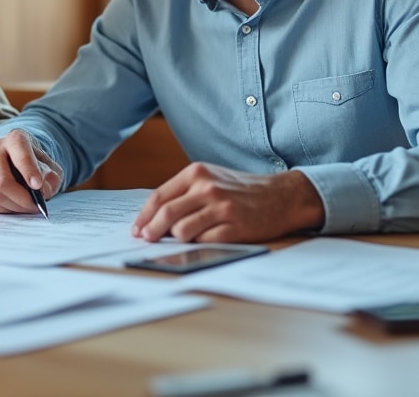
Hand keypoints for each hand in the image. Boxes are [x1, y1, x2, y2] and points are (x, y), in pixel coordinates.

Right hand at [0, 130, 62, 213]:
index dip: (29, 172)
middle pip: (2, 182)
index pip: (21, 155)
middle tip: (34, 208)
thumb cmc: (36, 165)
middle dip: (21, 200)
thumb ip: (50, 179)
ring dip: (12, 207)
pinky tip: (11, 204)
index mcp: (15, 138)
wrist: (17, 161)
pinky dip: (1, 209)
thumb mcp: (51, 169)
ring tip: (24, 207)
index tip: (38, 186)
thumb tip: (41, 191)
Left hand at [132, 163, 324, 242]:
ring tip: (181, 239)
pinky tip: (203, 241)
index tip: (137, 229)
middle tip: (147, 240)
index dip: (144, 216)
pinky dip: (199, 244)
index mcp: (196, 173)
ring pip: (182, 230)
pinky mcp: (234, 226)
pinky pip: (204, 241)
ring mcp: (221, 207)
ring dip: (177, 239)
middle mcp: (207, 188)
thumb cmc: (241, 190)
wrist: (281, 196)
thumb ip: (184, 193)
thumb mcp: (211, 179)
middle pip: (166, 214)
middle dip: (152, 231)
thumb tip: (155, 217)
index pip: (159, 197)